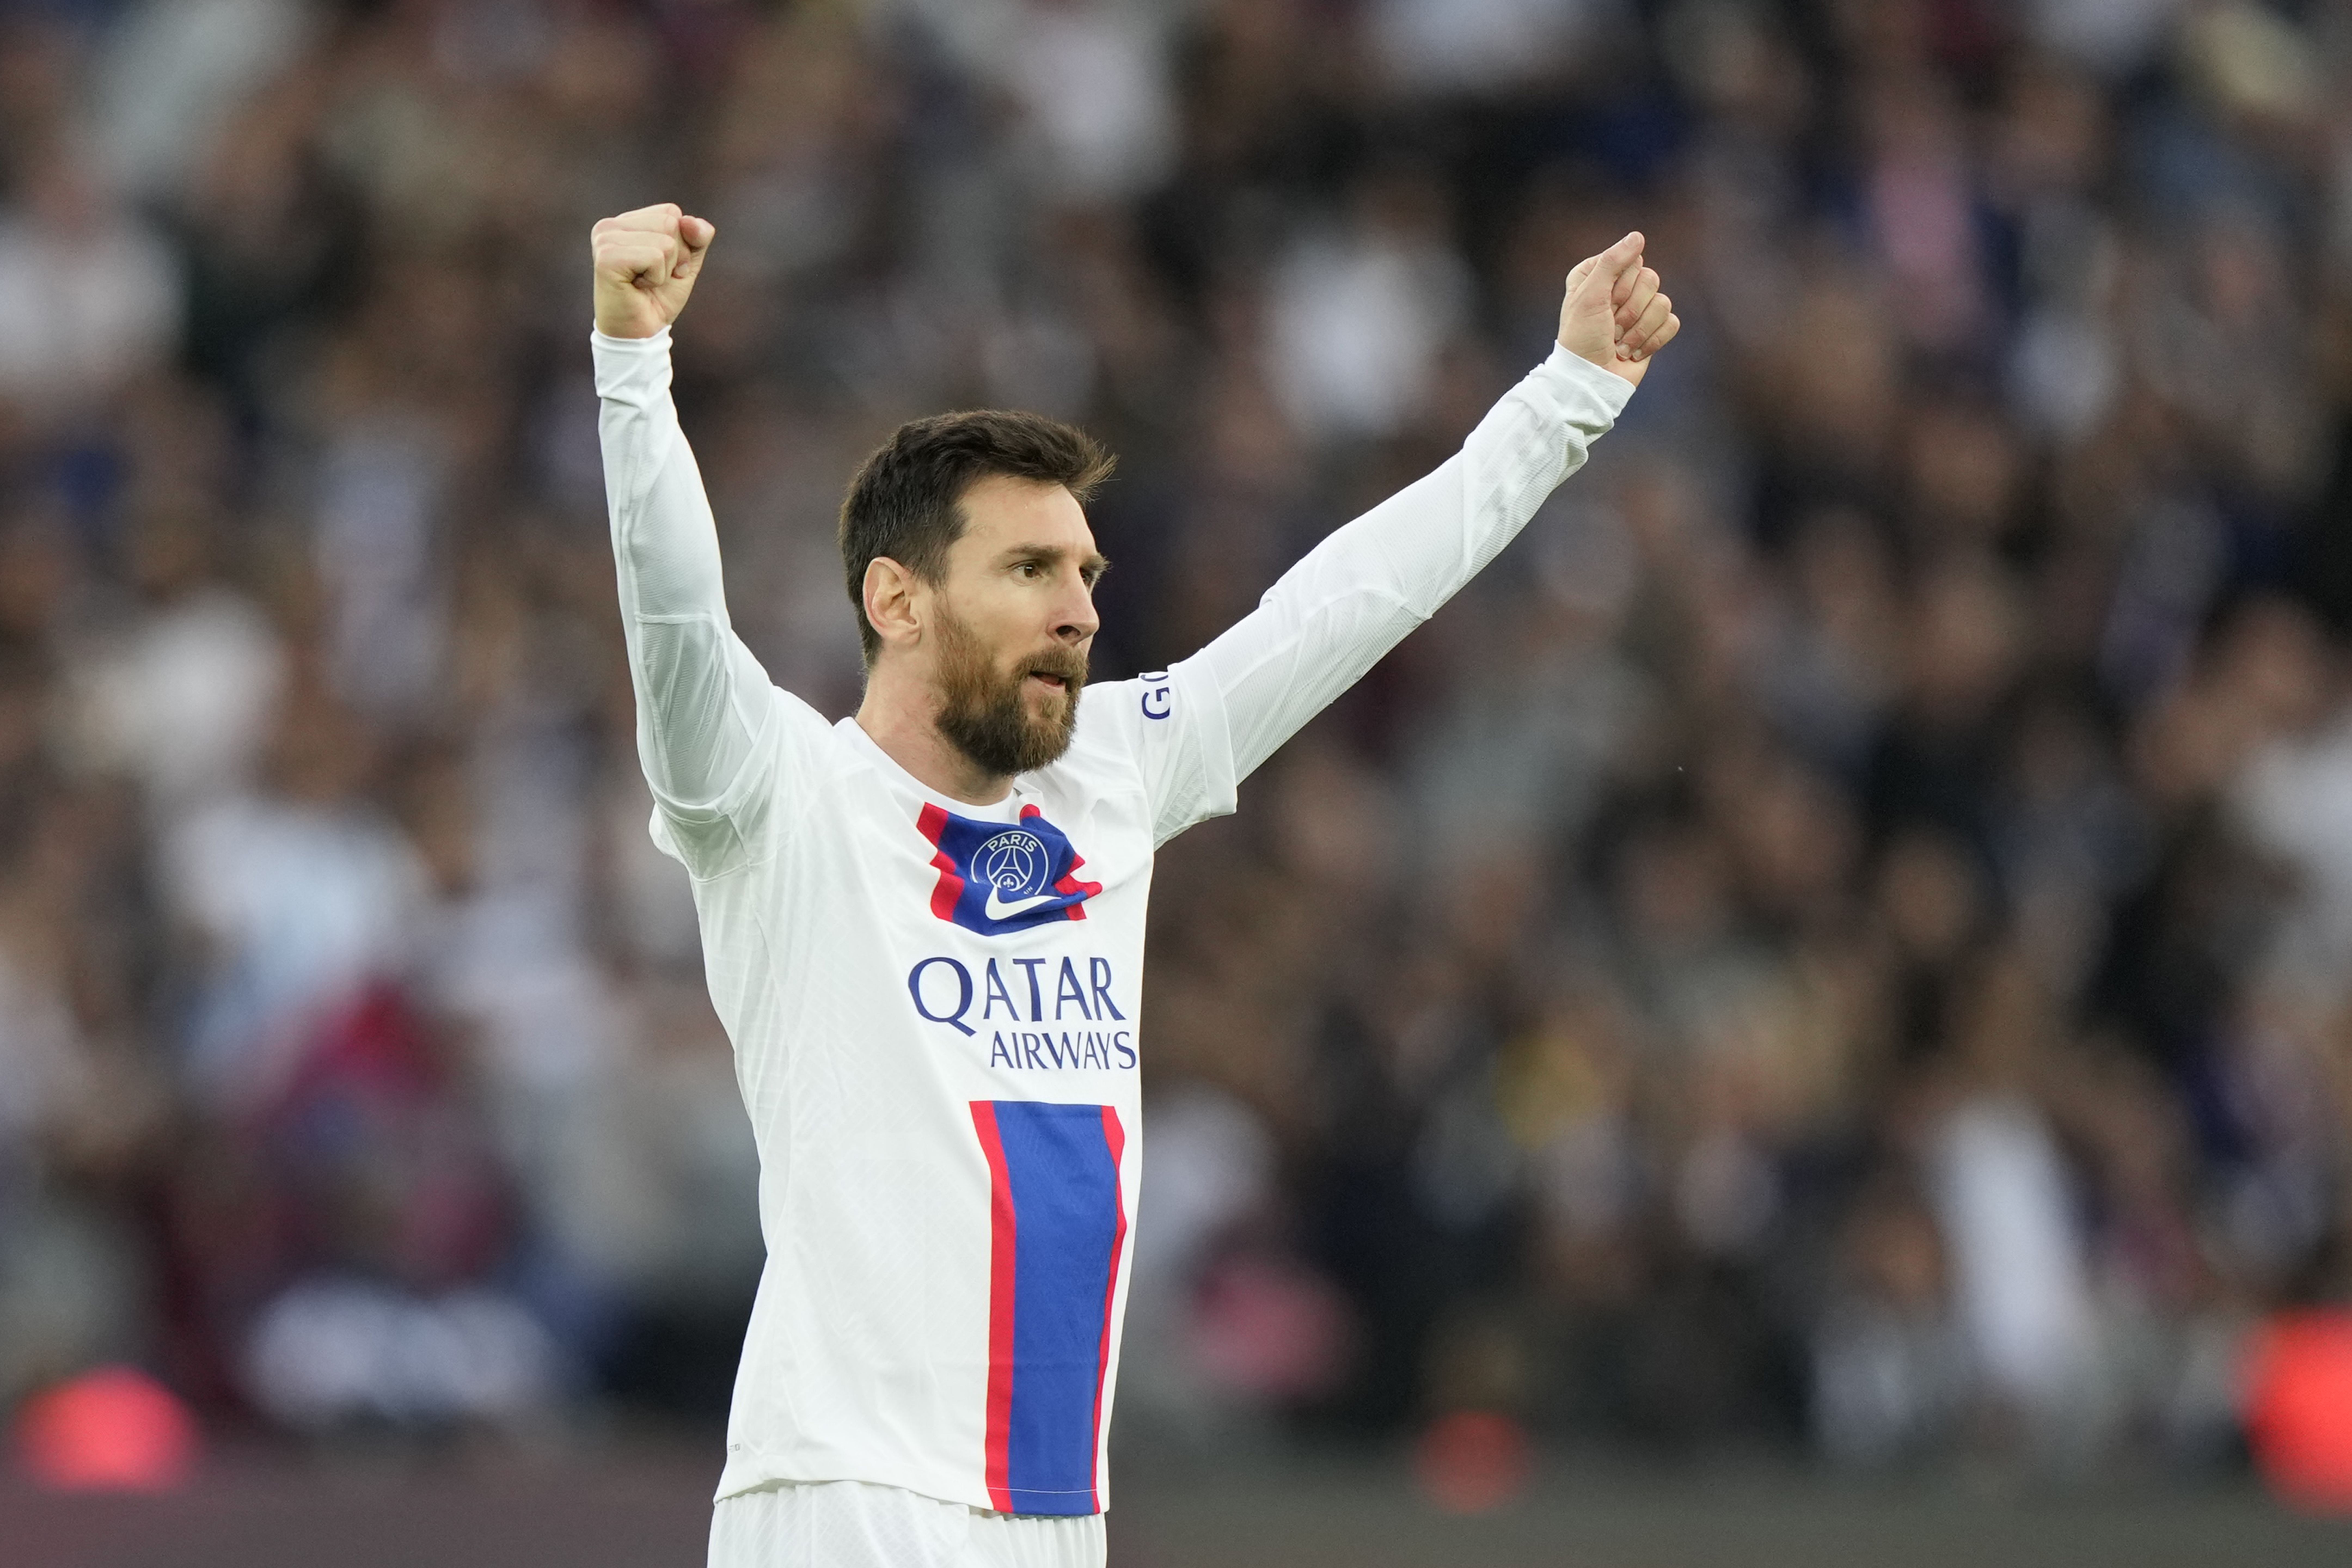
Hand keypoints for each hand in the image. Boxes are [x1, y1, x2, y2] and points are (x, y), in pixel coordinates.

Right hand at [591, 203, 716, 338]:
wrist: (640, 333)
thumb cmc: (658, 298)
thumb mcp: (685, 263)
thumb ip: (697, 237)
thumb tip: (690, 221)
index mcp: (625, 222)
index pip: (671, 212)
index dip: (680, 244)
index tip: (662, 267)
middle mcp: (610, 226)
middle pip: (670, 222)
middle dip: (674, 257)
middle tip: (654, 278)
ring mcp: (605, 239)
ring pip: (665, 241)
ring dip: (665, 270)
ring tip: (644, 282)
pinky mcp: (607, 257)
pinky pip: (655, 257)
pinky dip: (656, 278)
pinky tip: (637, 287)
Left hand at [1556, 231, 1679, 388]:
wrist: (1591, 380)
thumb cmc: (1582, 338)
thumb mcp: (1590, 294)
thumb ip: (1612, 262)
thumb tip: (1638, 236)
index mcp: (1598, 275)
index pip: (1630, 261)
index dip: (1620, 285)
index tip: (1604, 303)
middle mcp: (1619, 289)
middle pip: (1651, 279)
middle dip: (1631, 309)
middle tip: (1612, 326)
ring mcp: (1638, 310)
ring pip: (1663, 302)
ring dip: (1640, 329)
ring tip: (1620, 344)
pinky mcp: (1653, 331)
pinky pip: (1672, 322)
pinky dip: (1653, 341)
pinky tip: (1633, 352)